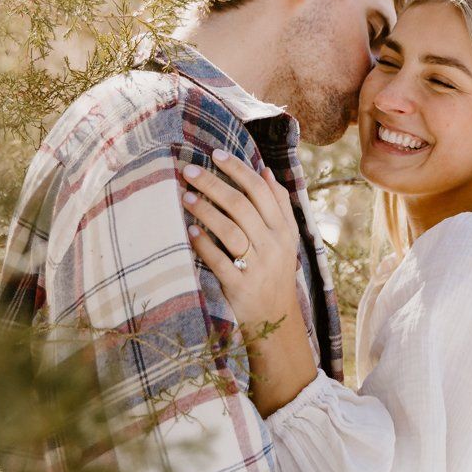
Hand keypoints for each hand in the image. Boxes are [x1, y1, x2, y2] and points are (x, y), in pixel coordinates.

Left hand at [181, 150, 300, 337]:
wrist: (276, 317)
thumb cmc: (275, 270)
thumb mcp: (285, 238)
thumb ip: (278, 204)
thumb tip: (266, 171)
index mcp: (283, 228)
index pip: (260, 190)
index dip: (238, 169)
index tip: (215, 153)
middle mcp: (273, 244)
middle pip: (242, 205)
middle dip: (214, 183)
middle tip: (189, 170)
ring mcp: (257, 265)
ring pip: (231, 230)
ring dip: (206, 210)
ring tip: (186, 195)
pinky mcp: (240, 286)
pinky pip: (220, 262)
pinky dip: (205, 245)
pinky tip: (190, 231)